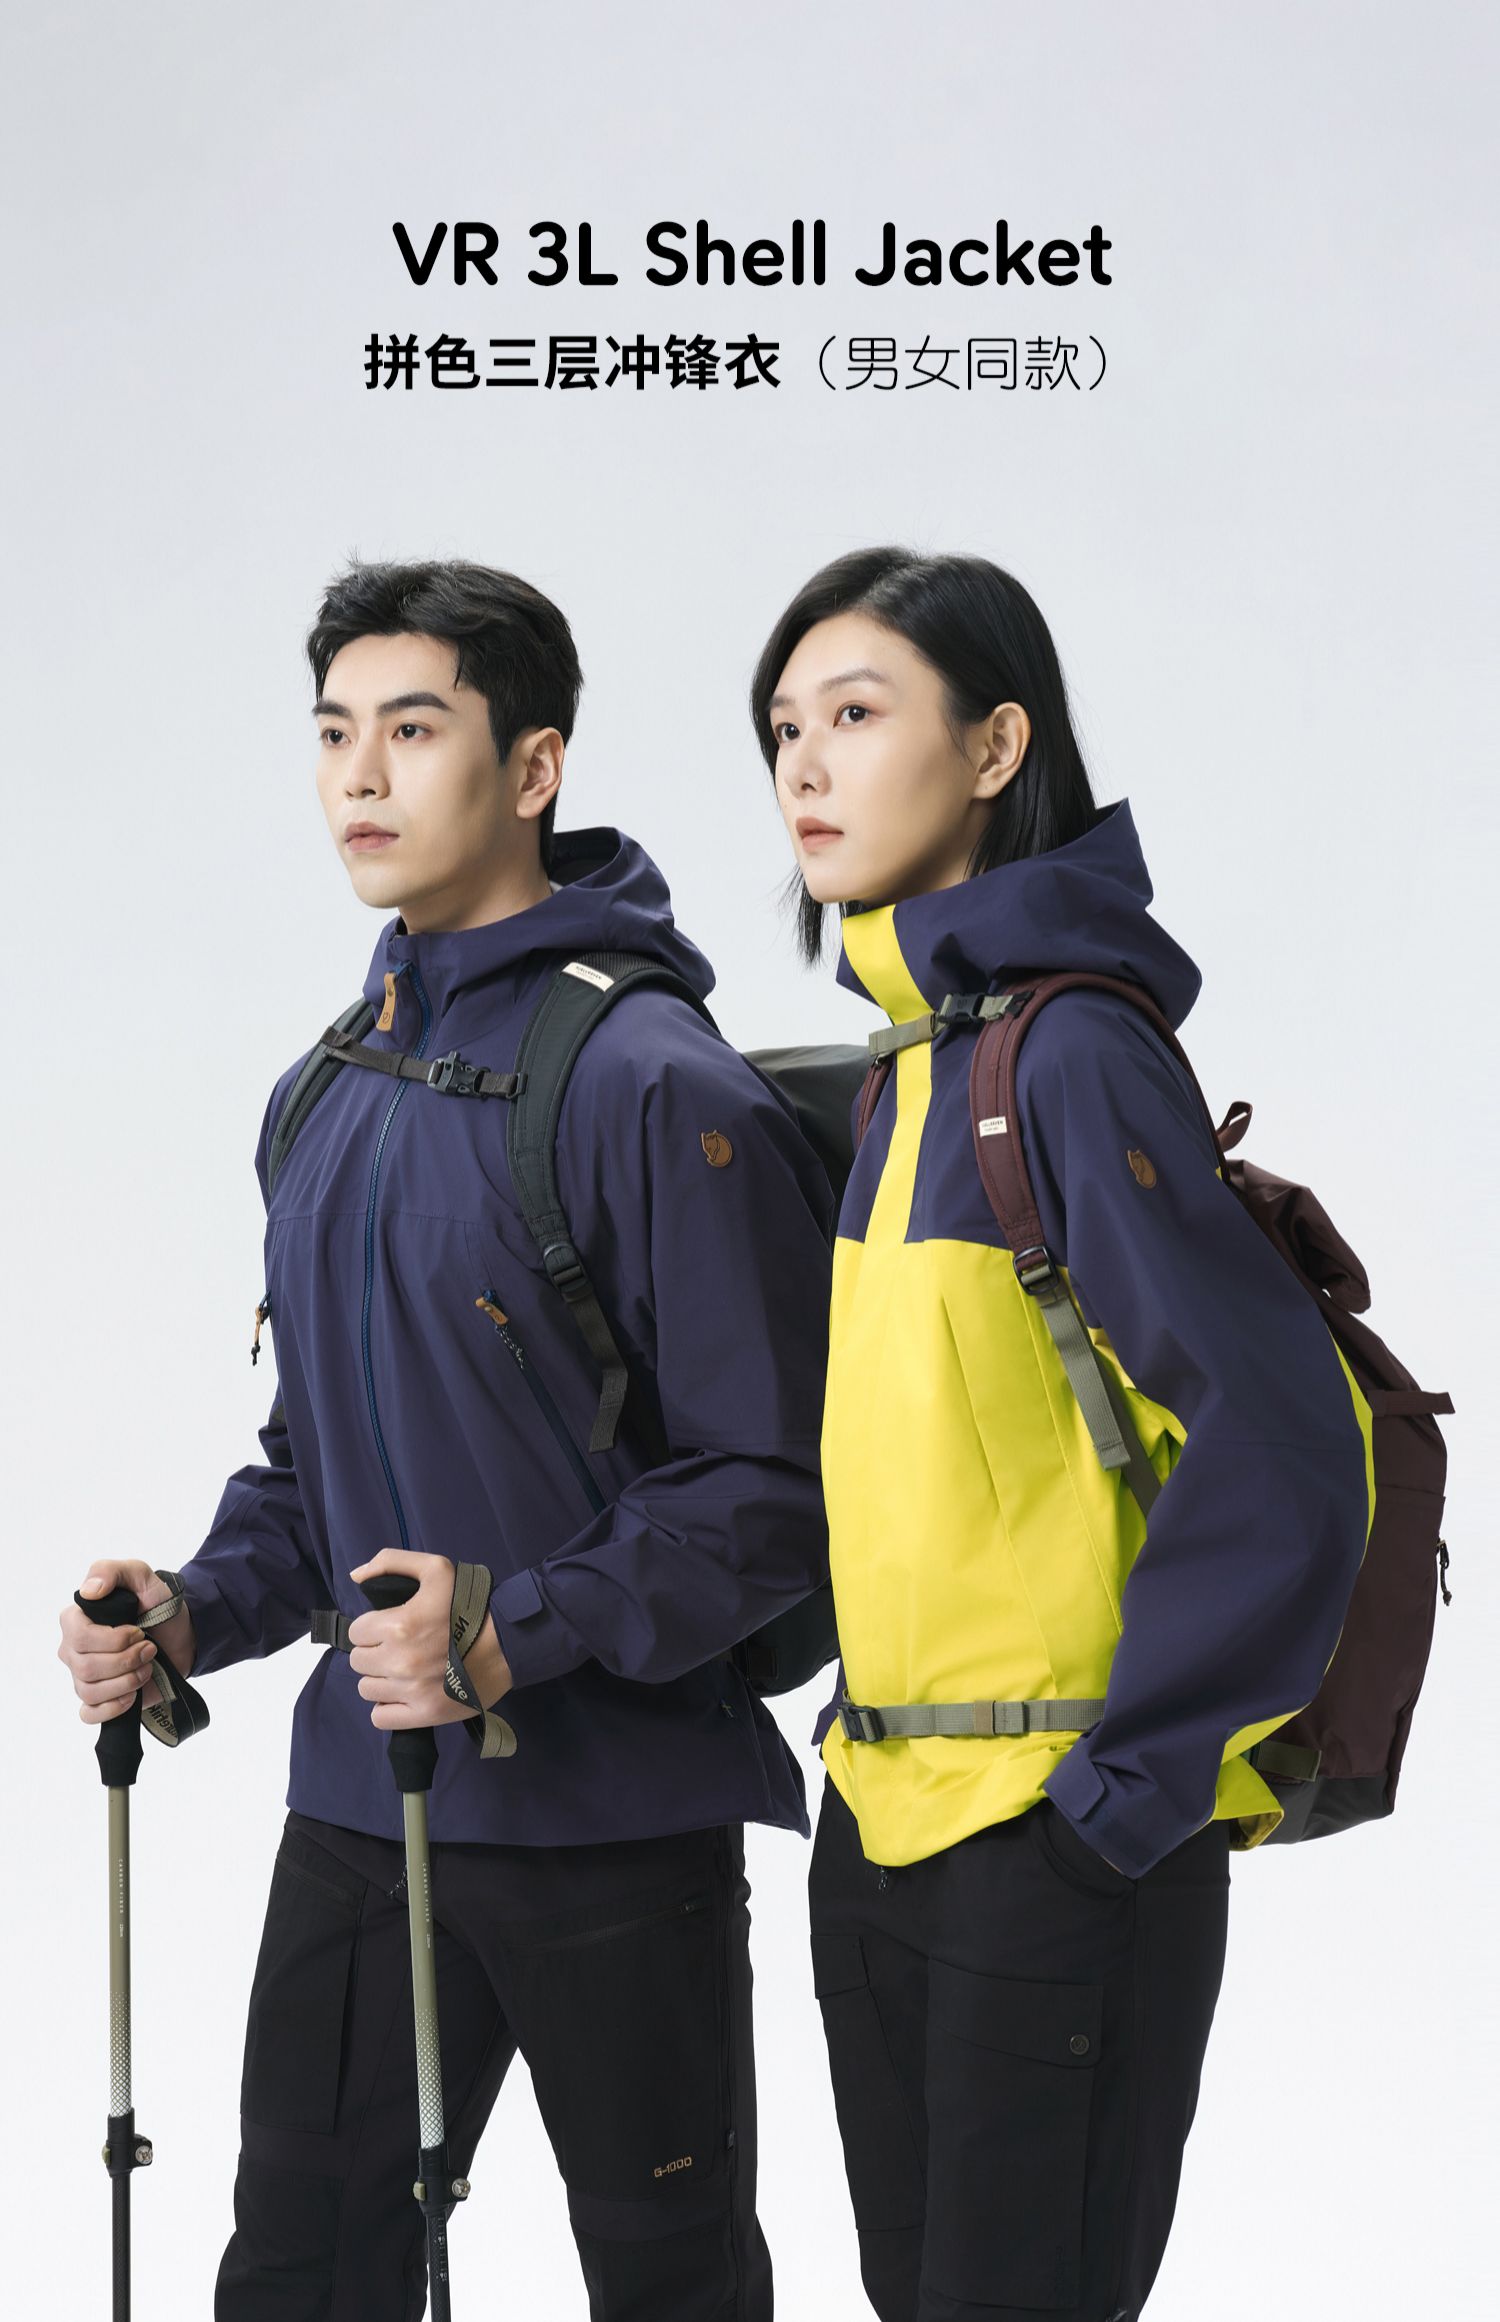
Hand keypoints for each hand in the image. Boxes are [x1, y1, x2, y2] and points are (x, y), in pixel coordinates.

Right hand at [59, 1560, 195, 1724]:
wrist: (182, 1636)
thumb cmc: (157, 1605)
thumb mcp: (141, 1576)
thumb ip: (111, 1571)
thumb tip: (89, 1590)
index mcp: (77, 1620)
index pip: (77, 1635)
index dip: (111, 1638)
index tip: (138, 1631)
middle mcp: (73, 1649)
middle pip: (85, 1666)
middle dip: (126, 1659)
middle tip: (150, 1648)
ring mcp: (83, 1676)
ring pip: (89, 1691)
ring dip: (127, 1680)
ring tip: (148, 1667)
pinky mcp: (99, 1699)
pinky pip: (89, 1713)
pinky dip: (112, 1707)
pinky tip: (133, 1696)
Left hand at [347, 1548, 512, 1730]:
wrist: (507, 1643)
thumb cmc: (469, 1605)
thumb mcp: (436, 1568)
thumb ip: (391, 1562)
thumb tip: (355, 1575)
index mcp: (398, 1625)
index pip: (356, 1632)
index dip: (371, 1627)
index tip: (389, 1626)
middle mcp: (400, 1660)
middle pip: (359, 1661)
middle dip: (375, 1652)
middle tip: (398, 1647)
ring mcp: (411, 1691)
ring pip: (367, 1689)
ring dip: (380, 1679)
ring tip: (402, 1669)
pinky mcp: (423, 1714)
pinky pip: (380, 1717)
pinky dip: (387, 1706)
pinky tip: (403, 1693)